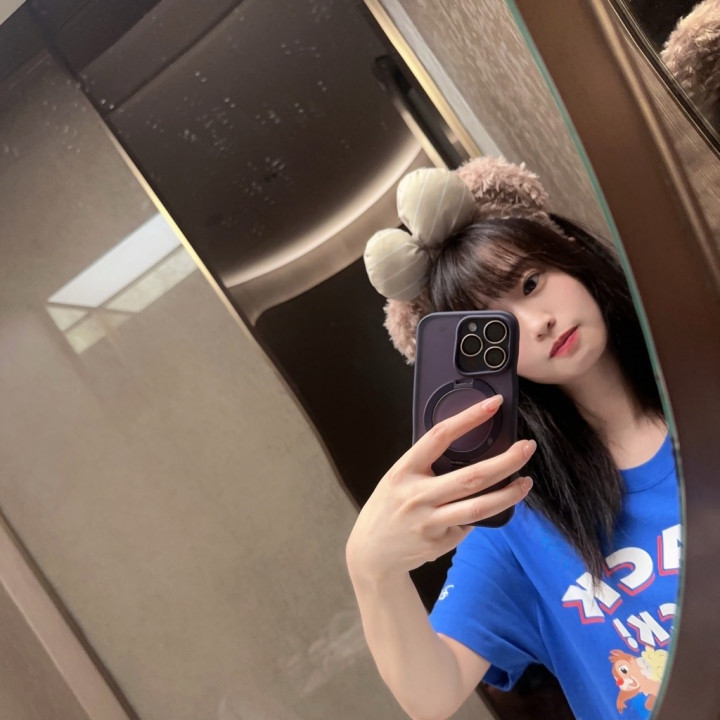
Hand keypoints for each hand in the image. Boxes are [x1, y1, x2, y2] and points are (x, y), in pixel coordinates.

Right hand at [346, 395, 535, 583]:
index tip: (493, 404)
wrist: (371, 553)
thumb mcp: (398, 478)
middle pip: (472, 477)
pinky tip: (482, 510)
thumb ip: (427, 466)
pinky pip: (469, 525)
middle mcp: (417, 495)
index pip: (440, 436)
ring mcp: (429, 522)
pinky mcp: (440, 542)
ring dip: (509, 494)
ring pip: (479, 507)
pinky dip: (480, 516)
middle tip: (527, 447)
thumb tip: (470, 454)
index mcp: (404, 470)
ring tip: (526, 482)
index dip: (469, 418)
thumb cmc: (389, 507)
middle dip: (506, 461)